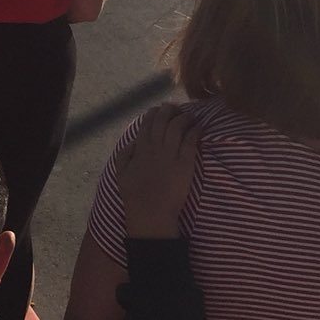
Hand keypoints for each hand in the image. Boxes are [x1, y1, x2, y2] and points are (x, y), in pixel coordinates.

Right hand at [114, 103, 199, 237]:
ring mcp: (171, 153)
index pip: (148, 122)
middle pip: (164, 120)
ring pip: (178, 126)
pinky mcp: (185, 163)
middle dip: (170, 110)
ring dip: (185, 117)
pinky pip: (191, 140)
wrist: (151, 211)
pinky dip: (195, 130)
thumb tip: (134, 140)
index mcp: (140, 147)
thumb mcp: (120, 171)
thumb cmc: (135, 194)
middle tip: (176, 108)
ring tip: (190, 115)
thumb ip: (125, 153)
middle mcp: (156, 146)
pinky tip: (199, 126)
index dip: (155, 112)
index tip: (160, 109)